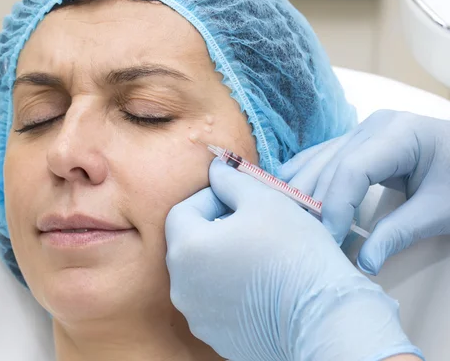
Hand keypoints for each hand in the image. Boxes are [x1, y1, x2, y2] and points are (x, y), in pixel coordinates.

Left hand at [165, 158, 420, 360]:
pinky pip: (214, 303)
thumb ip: (231, 180)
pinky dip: (229, 288)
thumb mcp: (264, 200)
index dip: (209, 198)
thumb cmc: (295, 252)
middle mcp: (181, 287)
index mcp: (186, 250)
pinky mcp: (216, 337)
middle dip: (214, 227)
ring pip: (200, 274)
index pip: (182, 211)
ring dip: (221, 258)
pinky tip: (260, 283)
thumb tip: (215, 169)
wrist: (323, 317)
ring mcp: (197, 316)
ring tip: (256, 253)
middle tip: (249, 223)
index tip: (237, 200)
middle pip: (188, 244)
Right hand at [279, 110, 449, 274]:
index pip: (351, 169)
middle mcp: (372, 126)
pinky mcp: (355, 140)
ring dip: (302, 192)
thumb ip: (399, 233)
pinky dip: (304, 177)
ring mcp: (361, 130)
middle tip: (307, 238)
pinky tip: (287, 195)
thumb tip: (365, 264)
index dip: (335, 205)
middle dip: (315, 203)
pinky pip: (321, 157)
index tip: (331, 239)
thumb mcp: (439, 209)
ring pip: (317, 160)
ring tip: (294, 223)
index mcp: (398, 134)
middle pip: (329, 165)